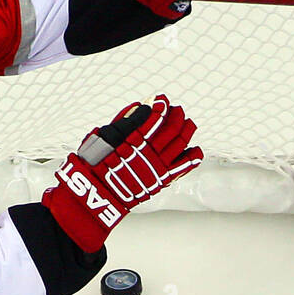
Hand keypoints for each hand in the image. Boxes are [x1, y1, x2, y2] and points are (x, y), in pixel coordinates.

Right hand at [43, 95, 202, 251]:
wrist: (99, 194)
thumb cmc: (97, 165)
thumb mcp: (104, 137)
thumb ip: (125, 121)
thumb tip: (143, 108)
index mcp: (135, 137)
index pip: (156, 116)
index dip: (161, 105)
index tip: (161, 99)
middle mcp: (150, 151)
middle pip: (173, 128)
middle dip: (176, 115)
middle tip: (176, 110)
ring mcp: (159, 166)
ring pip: (181, 143)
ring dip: (187, 130)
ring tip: (188, 123)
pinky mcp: (163, 180)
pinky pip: (184, 166)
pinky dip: (193, 156)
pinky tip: (196, 150)